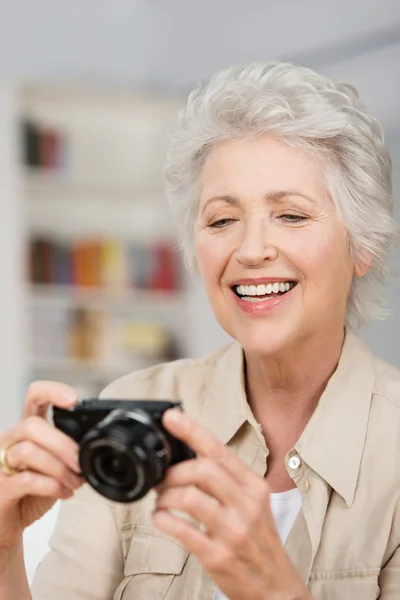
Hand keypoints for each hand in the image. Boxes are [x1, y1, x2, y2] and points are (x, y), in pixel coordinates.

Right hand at [0, 381, 83, 549]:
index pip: (34, 397)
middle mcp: (10, 440)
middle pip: (32, 425)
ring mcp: (1, 462)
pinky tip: (62, 492)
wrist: (8, 523)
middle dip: (63, 444)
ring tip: (74, 482)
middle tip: (80, 462)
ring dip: (59, 468)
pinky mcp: (0, 487)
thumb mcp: (54, 466)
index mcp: (27, 428)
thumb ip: (68, 452)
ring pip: (28, 450)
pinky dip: (50, 485)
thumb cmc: (32, 492)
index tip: (73, 399)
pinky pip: (25, 480)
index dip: (52, 391)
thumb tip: (95, 448)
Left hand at [153, 410, 311, 599]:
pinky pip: (183, 530)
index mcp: (254, 486)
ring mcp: (234, 530)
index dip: (192, 431)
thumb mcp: (253, 503)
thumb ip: (228, 480)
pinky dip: (164, 520)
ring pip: (190, 497)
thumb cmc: (258, 540)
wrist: (275, 587)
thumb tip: (190, 457)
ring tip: (161, 501)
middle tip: (161, 479)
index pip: (219, 450)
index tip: (171, 417)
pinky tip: (161, 519)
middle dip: (173, 472)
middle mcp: (247, 504)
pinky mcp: (219, 555)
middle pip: (202, 470)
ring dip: (166, 496)